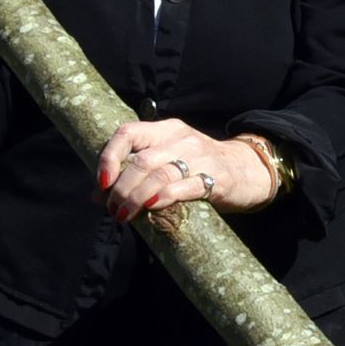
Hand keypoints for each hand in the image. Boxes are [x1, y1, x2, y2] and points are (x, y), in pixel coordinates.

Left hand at [96, 119, 280, 219]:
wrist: (249, 170)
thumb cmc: (200, 168)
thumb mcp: (167, 162)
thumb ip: (134, 174)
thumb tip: (95, 196)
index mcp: (164, 130)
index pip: (128, 133)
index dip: (109, 156)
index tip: (101, 182)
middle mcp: (180, 139)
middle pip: (141, 161)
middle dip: (120, 189)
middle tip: (113, 209)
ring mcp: (199, 157)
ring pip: (158, 175)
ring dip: (135, 198)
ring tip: (124, 216)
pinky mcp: (215, 178)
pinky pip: (184, 187)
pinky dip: (163, 198)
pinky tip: (151, 208)